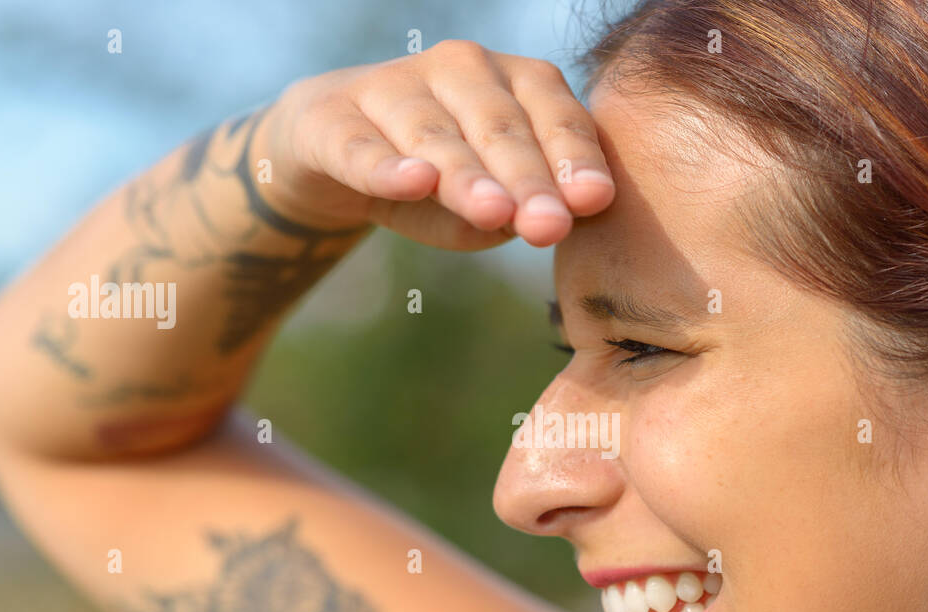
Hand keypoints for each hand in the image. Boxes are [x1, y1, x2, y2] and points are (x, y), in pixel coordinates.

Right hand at [253, 40, 616, 249]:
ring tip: (493, 211)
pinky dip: (387, 166)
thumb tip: (555, 222)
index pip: (554, 115)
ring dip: (467, 175)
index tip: (593, 201)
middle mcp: (459, 70)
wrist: (335, 154)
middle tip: (550, 226)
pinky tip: (412, 182)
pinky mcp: (333, 120)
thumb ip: (523, 212)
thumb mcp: (491, 202)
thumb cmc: (439, 179)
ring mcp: (393, 87)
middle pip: (500, 127)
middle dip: (528, 179)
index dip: (574, 159)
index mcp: (515, 82)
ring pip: (436, 135)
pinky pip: (362, 146)